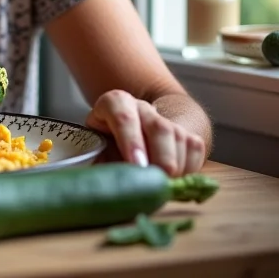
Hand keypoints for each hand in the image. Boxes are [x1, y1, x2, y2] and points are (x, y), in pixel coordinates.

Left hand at [85, 89, 206, 176]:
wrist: (130, 138)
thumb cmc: (107, 148)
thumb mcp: (96, 151)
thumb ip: (98, 163)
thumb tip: (100, 184)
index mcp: (113, 104)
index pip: (123, 117)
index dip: (131, 141)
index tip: (137, 166)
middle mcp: (141, 107)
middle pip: (159, 127)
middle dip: (161, 158)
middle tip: (158, 183)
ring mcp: (164, 117)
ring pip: (179, 137)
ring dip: (177, 167)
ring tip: (164, 186)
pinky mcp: (185, 130)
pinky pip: (195, 147)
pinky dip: (190, 168)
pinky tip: (177, 180)